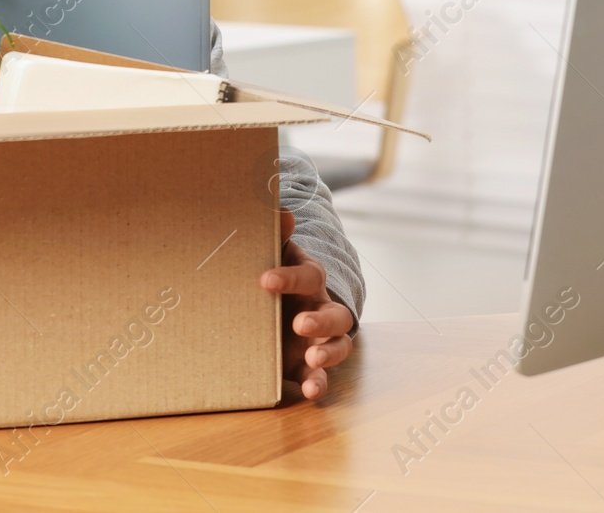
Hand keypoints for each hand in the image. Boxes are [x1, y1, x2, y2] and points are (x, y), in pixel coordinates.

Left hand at [260, 209, 356, 400]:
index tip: (265, 280)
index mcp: (309, 279)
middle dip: (320, 321)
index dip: (289, 277)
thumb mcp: (274, 254)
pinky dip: (318, 384)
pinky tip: (309, 392)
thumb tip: (282, 213)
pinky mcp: (310, 364)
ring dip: (328, 355)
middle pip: (335, 315)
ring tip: (312, 360)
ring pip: (338, 346)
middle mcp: (322, 308)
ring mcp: (320, 339)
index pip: (308, 275)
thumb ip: (276, 235)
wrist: (278, 303)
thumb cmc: (274, 273)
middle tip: (300, 323)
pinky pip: (321, 376)